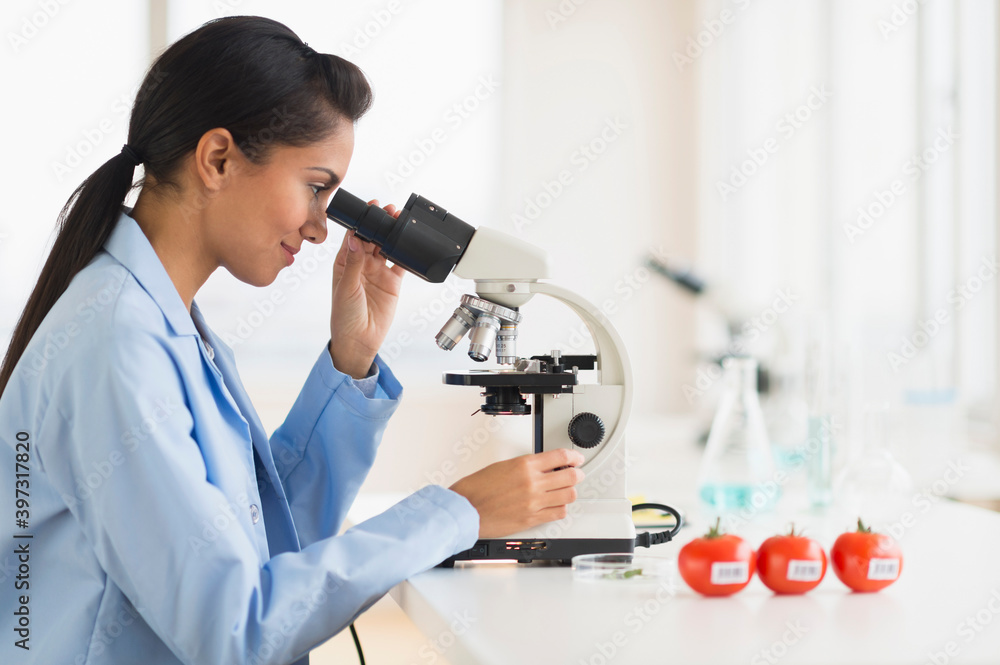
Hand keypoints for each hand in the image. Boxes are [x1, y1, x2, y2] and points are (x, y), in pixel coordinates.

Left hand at [329, 200, 405, 378]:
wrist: (359, 340)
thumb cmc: (344, 316)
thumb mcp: (346, 287)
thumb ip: (353, 263)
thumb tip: (355, 238)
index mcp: (344, 262)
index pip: (354, 236)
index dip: (362, 222)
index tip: (370, 209)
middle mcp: (361, 264)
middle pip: (372, 238)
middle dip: (380, 224)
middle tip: (388, 212)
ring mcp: (378, 272)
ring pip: (387, 247)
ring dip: (392, 234)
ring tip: (400, 221)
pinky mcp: (393, 282)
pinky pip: (401, 263)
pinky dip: (405, 253)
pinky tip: (410, 242)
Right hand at [448, 449, 585, 537]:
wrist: (466, 509)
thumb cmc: (477, 488)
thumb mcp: (503, 466)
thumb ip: (525, 466)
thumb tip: (542, 467)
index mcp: (524, 465)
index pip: (560, 457)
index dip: (574, 457)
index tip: (576, 459)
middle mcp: (532, 483)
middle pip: (570, 477)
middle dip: (577, 474)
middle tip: (576, 474)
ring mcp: (534, 502)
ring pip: (568, 495)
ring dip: (570, 491)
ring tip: (566, 490)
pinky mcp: (532, 518)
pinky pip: (558, 513)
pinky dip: (561, 508)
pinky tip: (556, 505)